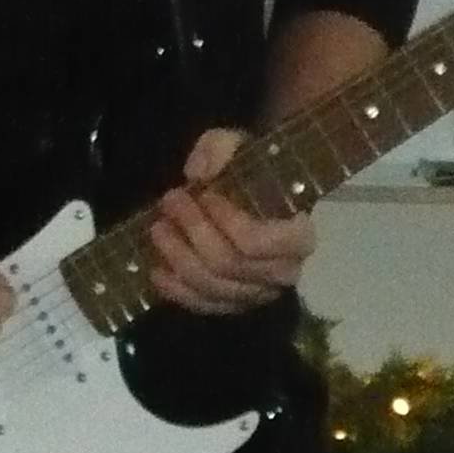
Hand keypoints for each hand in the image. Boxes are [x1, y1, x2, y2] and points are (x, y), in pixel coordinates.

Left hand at [147, 125, 314, 315]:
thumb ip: (221, 148)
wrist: (262, 196)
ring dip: (179, 257)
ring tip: (158, 228)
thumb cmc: (254, 172)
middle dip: (193, 232)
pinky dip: (177, 291)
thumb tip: (197, 172)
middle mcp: (282, 273)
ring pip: (212, 287)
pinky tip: (156, 271)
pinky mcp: (235, 305)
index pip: (258, 242)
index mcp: (297, 236)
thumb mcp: (241, 146)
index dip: (226, 221)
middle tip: (170, 200)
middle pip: (229, 265)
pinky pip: (204, 306)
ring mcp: (257, 294)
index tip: (204, 195)